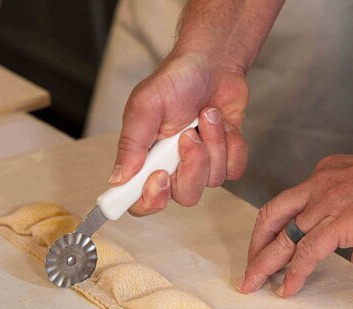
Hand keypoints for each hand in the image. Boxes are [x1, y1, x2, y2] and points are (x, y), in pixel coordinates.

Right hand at [110, 50, 249, 215]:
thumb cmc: (175, 79)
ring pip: (212, 181)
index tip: (160, 176)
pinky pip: (234, 170)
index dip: (151, 200)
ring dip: (214, 143)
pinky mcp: (225, 157)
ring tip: (206, 115)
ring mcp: (200, 164)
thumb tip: (118, 178)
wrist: (212, 63)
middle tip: (189, 134)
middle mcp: (172, 168)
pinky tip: (224, 124)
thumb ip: (132, 143)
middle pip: (185, 195)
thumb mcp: (145, 105)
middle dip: (193, 164)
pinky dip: (233, 145)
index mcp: (145, 160)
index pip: (140, 202)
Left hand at [236, 144, 352, 296]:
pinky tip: (287, 288)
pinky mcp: (340, 221)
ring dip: (263, 263)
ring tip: (251, 284)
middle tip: (249, 268)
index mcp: (325, 177)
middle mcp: (319, 185)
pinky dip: (293, 273)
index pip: (288, 203)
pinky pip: (306, 252)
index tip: (266, 246)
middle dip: (256, 244)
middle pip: (272, 215)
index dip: (273, 227)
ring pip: (282, 236)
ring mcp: (327, 202)